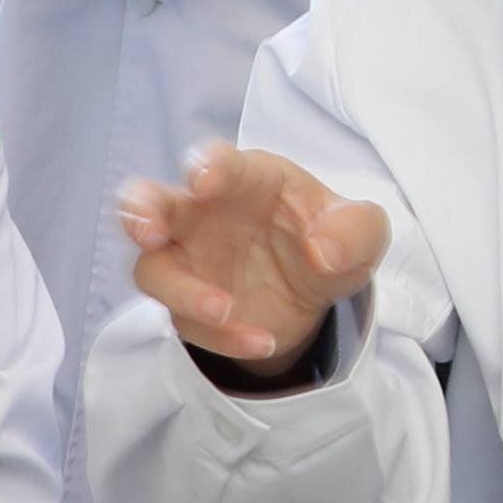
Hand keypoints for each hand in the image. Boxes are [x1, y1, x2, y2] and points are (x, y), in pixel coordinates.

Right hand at [116, 144, 385, 382]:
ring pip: (151, 270)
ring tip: (224, 308)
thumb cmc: (329, 235)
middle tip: (150, 231)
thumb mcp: (362, 231)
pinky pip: (187, 322)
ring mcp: (188, 260)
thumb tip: (326, 253)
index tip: (206, 181)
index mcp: (243, 177)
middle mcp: (202, 213)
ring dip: (180, 291)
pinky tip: (264, 341)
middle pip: (148, 202)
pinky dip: (222, 337)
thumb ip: (356, 230)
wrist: (319, 288)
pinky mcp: (187, 305)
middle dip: (140, 212)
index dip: (206, 166)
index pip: (216, 161)